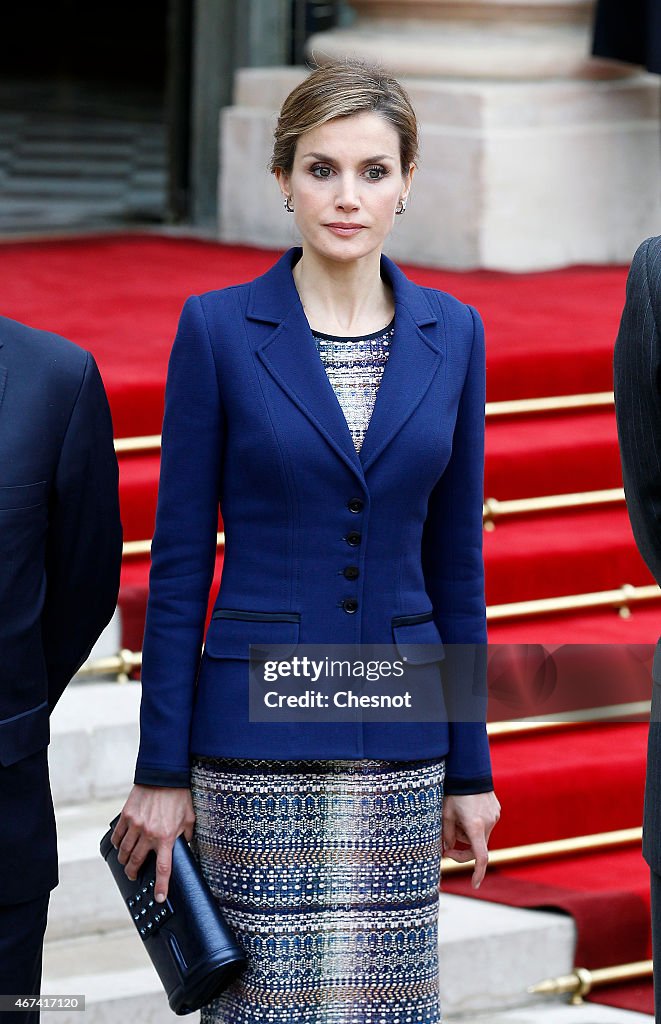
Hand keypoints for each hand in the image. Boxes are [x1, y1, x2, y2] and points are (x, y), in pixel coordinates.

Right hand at [111, 784, 195, 902]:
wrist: (164, 774)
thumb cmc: (179, 796)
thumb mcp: (190, 817)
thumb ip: (186, 835)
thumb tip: (185, 846)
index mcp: (167, 837)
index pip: (163, 868)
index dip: (161, 886)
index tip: (159, 897)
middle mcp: (149, 834)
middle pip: (136, 863)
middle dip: (134, 873)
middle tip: (134, 876)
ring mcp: (135, 825)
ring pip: (124, 851)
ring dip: (124, 860)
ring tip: (126, 863)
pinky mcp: (126, 816)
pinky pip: (117, 836)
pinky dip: (117, 844)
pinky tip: (119, 846)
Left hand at [442, 791, 500, 888]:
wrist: (469, 770)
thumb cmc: (454, 792)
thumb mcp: (445, 813)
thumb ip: (446, 834)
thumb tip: (447, 849)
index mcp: (474, 826)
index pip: (480, 857)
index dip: (478, 873)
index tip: (474, 885)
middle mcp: (488, 823)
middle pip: (476, 847)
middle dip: (462, 848)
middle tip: (446, 847)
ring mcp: (494, 817)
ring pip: (480, 836)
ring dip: (468, 833)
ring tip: (457, 815)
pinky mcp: (496, 810)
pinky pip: (485, 824)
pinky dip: (475, 824)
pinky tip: (467, 809)